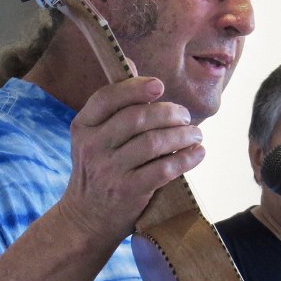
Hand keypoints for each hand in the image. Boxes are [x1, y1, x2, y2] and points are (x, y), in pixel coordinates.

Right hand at [60, 75, 203, 240]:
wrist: (86, 218)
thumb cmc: (98, 170)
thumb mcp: (94, 137)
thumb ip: (114, 106)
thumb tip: (132, 62)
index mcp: (83, 127)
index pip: (108, 98)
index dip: (136, 88)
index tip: (159, 86)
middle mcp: (93, 147)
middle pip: (137, 118)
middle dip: (169, 112)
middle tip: (185, 116)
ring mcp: (110, 170)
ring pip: (154, 142)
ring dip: (182, 135)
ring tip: (196, 134)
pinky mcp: (129, 191)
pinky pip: (164, 169)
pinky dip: (186, 158)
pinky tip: (197, 153)